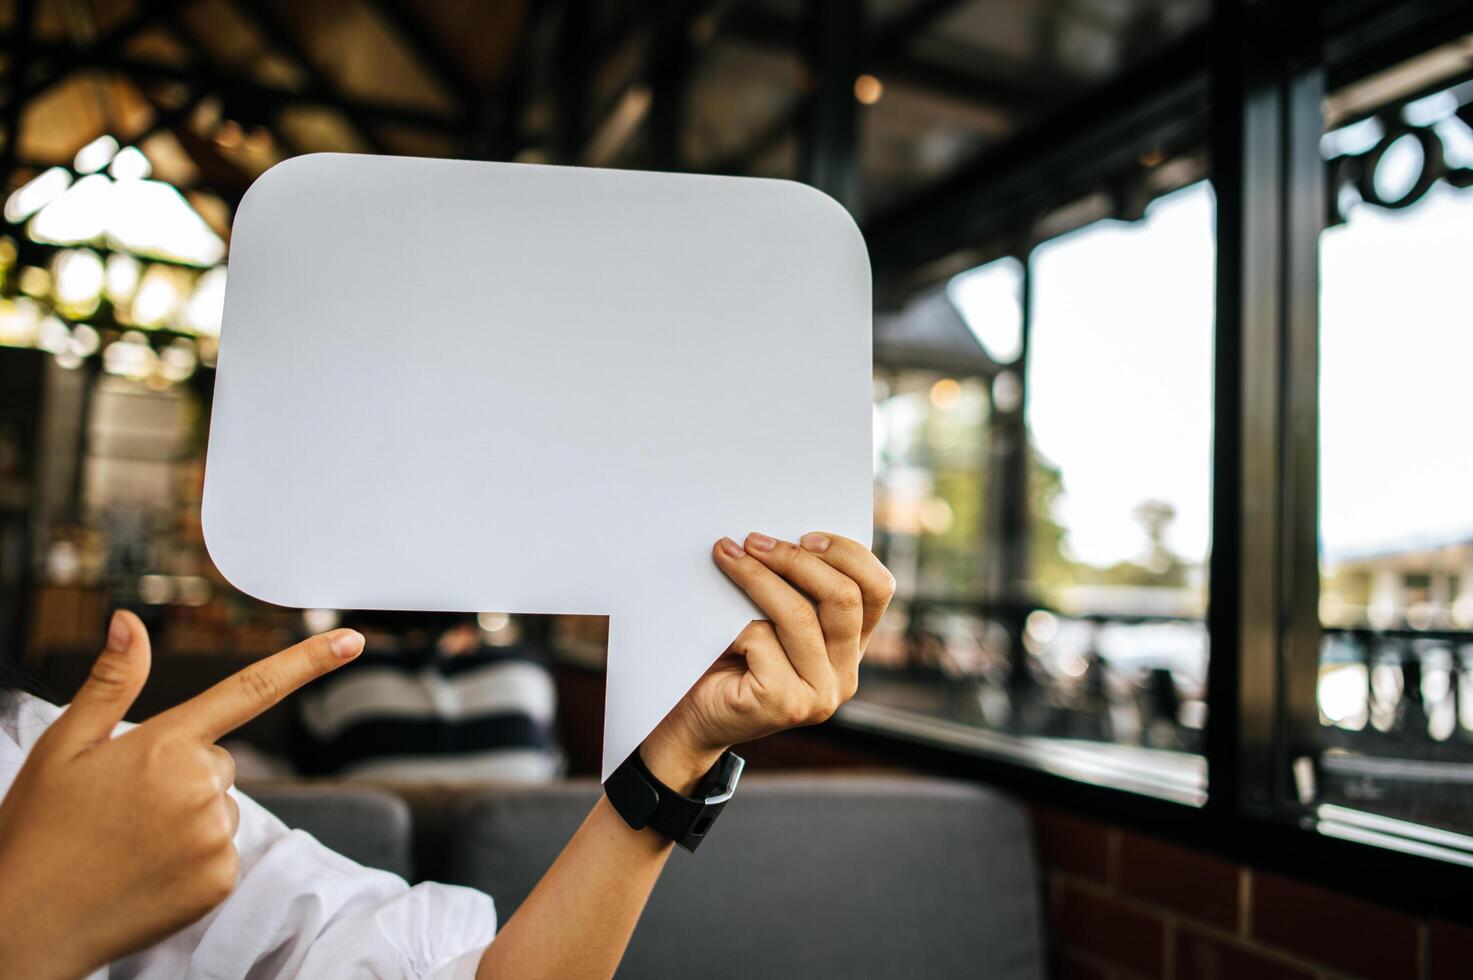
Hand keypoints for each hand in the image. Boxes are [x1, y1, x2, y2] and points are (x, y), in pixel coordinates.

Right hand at [0, 611, 363, 978]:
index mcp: (166, 745)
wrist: (25, 924)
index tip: (352, 640)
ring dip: (188, 816)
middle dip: (184, 773)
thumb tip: (131, 622)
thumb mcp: (64, 747)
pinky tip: (148, 870)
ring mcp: (214, 836)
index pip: (251, 690)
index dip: (307, 662)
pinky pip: (222, 851)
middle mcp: (200, 787)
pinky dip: (192, 857)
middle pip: (219, 761)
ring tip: (130, 841)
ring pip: (221, 806)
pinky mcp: (220, 880)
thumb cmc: (39, 831)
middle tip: (125, 804)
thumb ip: (113, 683)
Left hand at [642, 532, 893, 792]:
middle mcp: (845, 675)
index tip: (805, 535)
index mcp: (851, 648)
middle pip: (843, 598)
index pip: (878, 590)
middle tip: (753, 540)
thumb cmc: (728, 657)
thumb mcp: (771, 617)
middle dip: (795, 559)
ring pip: (799, 616)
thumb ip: (794, 589)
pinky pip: (763, 640)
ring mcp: (820, 695)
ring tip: (726, 556)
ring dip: (757, 577)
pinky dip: (733, 624)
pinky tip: (717, 630)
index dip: (848, 554)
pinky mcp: (786, 704)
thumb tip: (780, 535)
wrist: (691, 717)